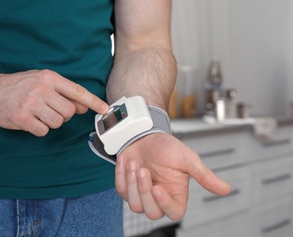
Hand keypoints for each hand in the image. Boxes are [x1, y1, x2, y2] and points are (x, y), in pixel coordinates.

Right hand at [0, 69, 108, 135]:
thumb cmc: (18, 86)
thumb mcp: (41, 81)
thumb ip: (63, 92)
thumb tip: (84, 107)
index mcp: (49, 78)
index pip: (77, 91)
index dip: (93, 102)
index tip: (105, 109)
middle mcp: (42, 89)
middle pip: (69, 112)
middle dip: (63, 115)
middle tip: (49, 110)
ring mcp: (31, 104)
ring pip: (58, 123)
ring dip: (50, 122)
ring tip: (37, 114)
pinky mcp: (22, 118)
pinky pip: (43, 131)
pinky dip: (39, 129)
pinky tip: (29, 120)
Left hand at [115, 133, 230, 219]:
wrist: (145, 135)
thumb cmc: (168, 147)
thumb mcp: (188, 159)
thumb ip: (204, 176)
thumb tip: (226, 190)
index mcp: (176, 194)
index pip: (174, 212)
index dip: (164, 204)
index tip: (157, 188)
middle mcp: (159, 198)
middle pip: (151, 213)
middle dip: (144, 191)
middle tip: (143, 170)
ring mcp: (142, 195)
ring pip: (134, 206)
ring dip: (131, 183)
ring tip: (135, 163)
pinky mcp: (127, 188)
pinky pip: (121, 191)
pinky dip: (121, 175)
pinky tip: (126, 160)